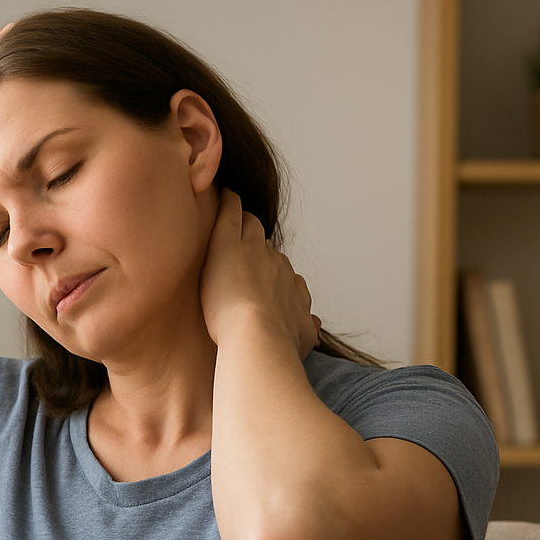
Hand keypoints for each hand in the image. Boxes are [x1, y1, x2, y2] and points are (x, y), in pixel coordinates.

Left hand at [200, 189, 320, 357]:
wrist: (258, 337)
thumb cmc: (278, 345)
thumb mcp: (302, 339)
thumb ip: (306, 330)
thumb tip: (314, 326)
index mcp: (292, 286)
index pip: (281, 273)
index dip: (272, 273)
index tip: (264, 276)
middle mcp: (277, 265)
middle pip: (267, 249)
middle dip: (259, 247)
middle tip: (248, 244)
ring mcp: (253, 251)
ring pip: (251, 228)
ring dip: (245, 222)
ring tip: (236, 215)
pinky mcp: (227, 244)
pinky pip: (230, 215)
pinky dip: (229, 203)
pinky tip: (225, 194)